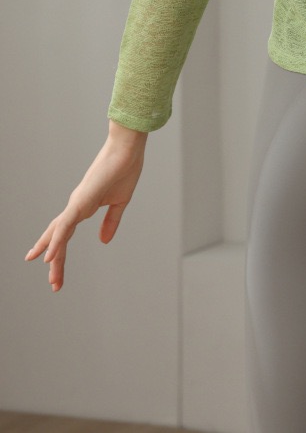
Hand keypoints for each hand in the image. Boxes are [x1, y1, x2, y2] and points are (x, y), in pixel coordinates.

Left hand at [24, 121, 148, 291]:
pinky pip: (64, 225)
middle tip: (54, 284)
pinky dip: (55, 241)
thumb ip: (110, 221)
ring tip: (51, 278)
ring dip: (54, 257)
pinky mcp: (80, 201)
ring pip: (59, 235)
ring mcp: (76, 203)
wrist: (128, 150)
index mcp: (84, 207)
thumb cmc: (125, 169)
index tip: (55, 272)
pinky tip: (48, 256)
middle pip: (58, 238)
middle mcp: (75, 206)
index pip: (65, 234)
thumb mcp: (120, 202)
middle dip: (55, 262)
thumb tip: (103, 241)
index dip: (59, 253)